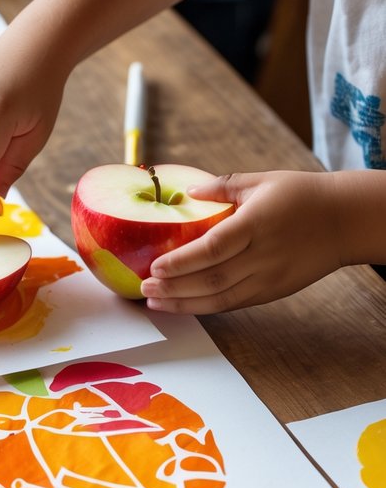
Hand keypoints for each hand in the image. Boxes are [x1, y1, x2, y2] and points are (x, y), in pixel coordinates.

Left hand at [139, 171, 344, 312]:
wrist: (345, 221)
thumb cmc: (301, 195)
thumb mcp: (262, 181)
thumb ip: (222, 186)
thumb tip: (188, 192)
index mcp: (256, 224)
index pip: (213, 249)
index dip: (182, 261)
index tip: (155, 266)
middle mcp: (262, 256)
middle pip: (211, 279)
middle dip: (173, 288)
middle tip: (143, 288)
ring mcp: (268, 278)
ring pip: (220, 299)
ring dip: (184, 304)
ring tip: (154, 303)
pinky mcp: (273, 291)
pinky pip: (234, 303)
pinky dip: (205, 306)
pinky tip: (183, 305)